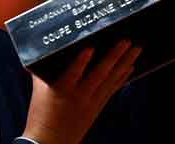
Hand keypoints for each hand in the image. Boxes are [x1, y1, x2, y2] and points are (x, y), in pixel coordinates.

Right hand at [22, 40, 141, 143]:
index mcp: (61, 89)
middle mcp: (79, 95)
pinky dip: (122, 77)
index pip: (72, 72)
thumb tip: (43, 51)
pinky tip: (130, 68)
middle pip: (99, 73)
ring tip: (136, 50)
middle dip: (114, 56)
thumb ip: (42, 70)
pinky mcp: (97, 107)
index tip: (90, 47)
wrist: (50, 141)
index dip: (81, 60)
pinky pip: (112, 89)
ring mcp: (91, 101)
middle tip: (126, 41)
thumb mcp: (39, 89)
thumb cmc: (41, 114)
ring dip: (124, 63)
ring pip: (110, 80)